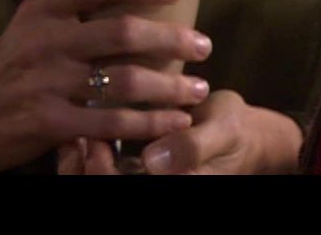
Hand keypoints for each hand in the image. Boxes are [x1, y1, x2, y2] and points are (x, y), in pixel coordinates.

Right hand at [0, 0, 213, 174]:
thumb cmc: (2, 74)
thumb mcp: (26, 30)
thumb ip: (68, 15)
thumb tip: (126, 0)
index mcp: (40, 11)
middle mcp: (46, 41)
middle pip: (122, 33)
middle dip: (172, 39)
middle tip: (204, 45)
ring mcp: (47, 83)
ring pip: (124, 81)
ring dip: (170, 86)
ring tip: (198, 89)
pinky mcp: (50, 122)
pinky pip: (112, 122)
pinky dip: (149, 123)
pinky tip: (173, 123)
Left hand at [55, 92, 302, 175]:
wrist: (246, 135)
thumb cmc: (236, 131)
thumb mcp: (222, 132)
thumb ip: (192, 148)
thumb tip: (153, 160)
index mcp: (176, 186)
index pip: (120, 189)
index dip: (101, 174)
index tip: (96, 142)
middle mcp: (157, 185)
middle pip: (102, 186)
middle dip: (83, 171)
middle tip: (78, 139)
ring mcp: (145, 182)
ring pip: (97, 181)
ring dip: (78, 167)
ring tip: (74, 138)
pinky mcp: (137, 174)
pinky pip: (104, 174)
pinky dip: (85, 160)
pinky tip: (79, 137)